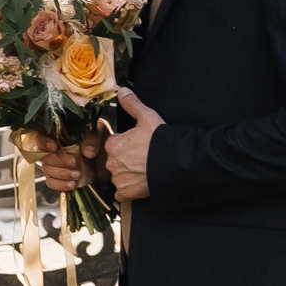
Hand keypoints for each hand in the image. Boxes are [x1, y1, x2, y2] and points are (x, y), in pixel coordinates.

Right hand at [29, 128, 101, 194]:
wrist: (108, 158)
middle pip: (43, 156)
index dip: (43, 142)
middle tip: (76, 162)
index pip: (39, 135)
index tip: (55, 147)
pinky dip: (60, 184)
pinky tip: (72, 184)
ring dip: (62, 174)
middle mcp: (53, 147)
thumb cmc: (101, 139)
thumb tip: (87, 152)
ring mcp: (55, 163)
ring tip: (78, 174)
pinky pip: (51, 182)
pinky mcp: (60, 176)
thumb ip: (93, 137)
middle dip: (60, 161)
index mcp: (59, 133)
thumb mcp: (100, 132)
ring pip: (46, 170)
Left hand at [102, 86, 164, 201]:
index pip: (114, 144)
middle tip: (142, 157)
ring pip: (119, 176)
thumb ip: (132, 104)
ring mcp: (118, 180)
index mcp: (113, 145)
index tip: (137, 144)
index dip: (126, 143)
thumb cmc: (160, 141)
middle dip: (125, 160)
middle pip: (115, 161)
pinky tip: (140, 182)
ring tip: (144, 170)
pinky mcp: (125, 193)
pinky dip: (129, 189)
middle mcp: (111, 163)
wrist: (173, 164)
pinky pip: (122, 192)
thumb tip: (121, 91)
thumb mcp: (147, 117)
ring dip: (127, 174)